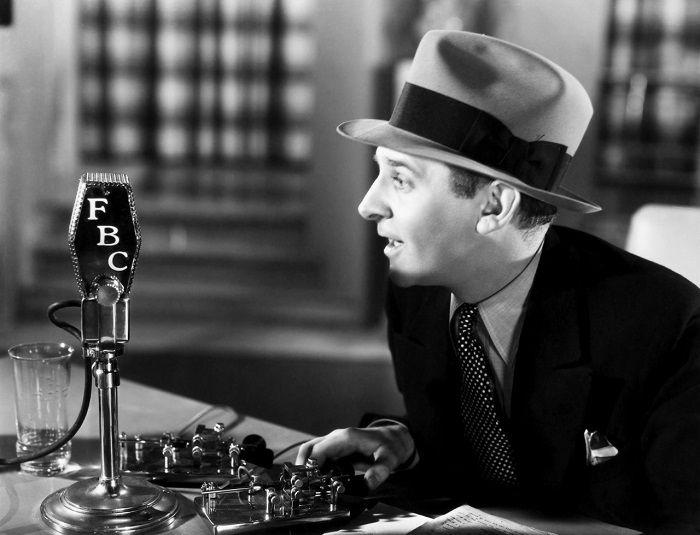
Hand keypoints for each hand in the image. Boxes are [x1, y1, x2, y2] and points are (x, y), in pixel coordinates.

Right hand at [295, 424, 414, 489]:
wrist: (394, 438)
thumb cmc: (390, 445)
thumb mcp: (389, 459)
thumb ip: (379, 472)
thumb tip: (368, 484)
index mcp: (347, 438)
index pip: (320, 449)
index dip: (311, 465)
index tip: (308, 481)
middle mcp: (337, 438)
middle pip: (310, 448)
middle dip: (302, 466)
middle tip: (302, 485)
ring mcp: (335, 442)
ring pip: (312, 452)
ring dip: (307, 467)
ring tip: (308, 485)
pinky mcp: (336, 449)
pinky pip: (319, 456)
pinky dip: (314, 468)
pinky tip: (318, 481)